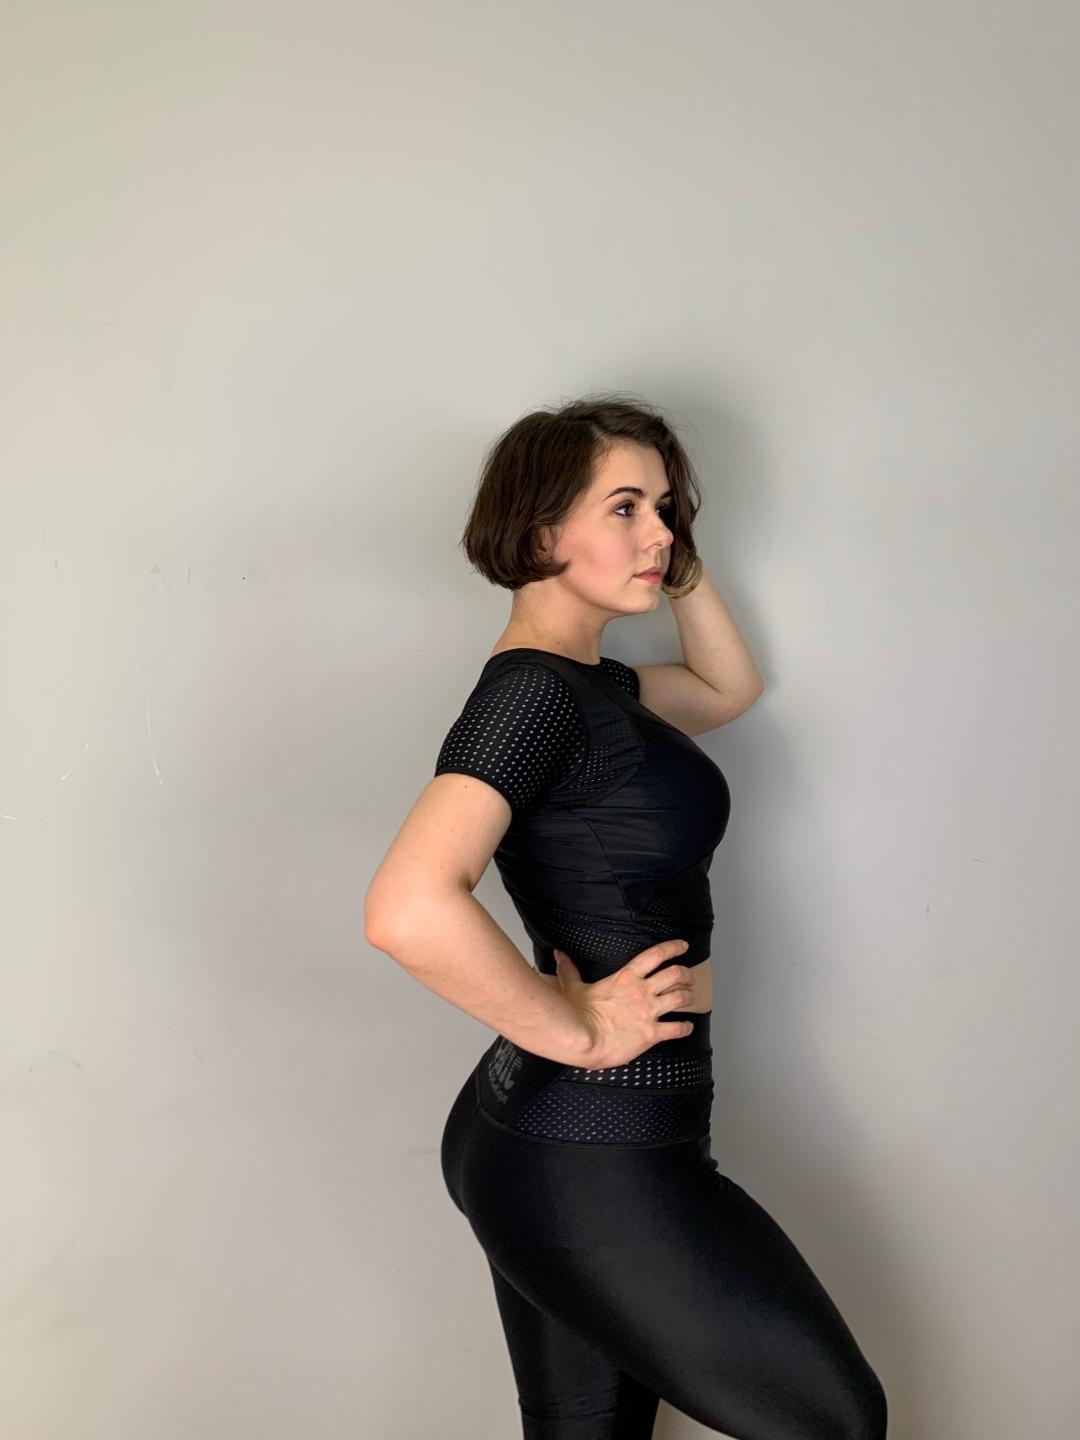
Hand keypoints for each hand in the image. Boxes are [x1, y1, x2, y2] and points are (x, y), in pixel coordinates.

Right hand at [553, 939, 696, 1069]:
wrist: (583, 1039)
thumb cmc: (576, 1014)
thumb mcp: (572, 987)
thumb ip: (568, 969)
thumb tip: (558, 953)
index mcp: (626, 977)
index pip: (655, 955)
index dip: (673, 948)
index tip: (683, 946)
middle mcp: (642, 991)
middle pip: (675, 974)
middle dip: (686, 974)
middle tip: (690, 976)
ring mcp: (649, 1012)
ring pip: (680, 998)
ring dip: (689, 996)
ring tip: (692, 997)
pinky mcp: (651, 1034)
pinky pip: (676, 1029)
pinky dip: (686, 1027)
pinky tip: (688, 1027)